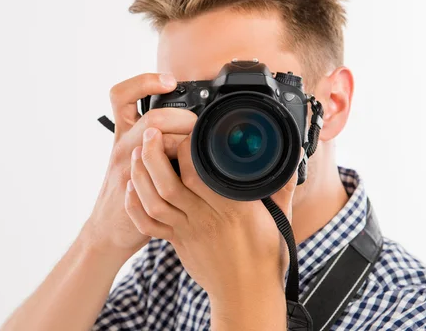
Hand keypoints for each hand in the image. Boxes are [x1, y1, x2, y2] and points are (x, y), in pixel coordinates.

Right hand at [82, 73, 196, 258]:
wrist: (108, 228)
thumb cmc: (128, 189)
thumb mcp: (135, 156)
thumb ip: (157, 139)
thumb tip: (194, 124)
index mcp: (124, 133)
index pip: (123, 95)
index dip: (145, 82)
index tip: (170, 81)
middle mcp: (123, 144)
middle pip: (153, 116)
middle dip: (183, 118)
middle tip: (197, 128)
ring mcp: (127, 166)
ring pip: (157, 141)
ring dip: (184, 142)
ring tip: (196, 151)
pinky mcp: (135, 188)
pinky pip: (160, 172)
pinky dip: (181, 169)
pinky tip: (192, 174)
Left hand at [126, 126, 297, 312]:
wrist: (247, 293)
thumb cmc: (265, 256)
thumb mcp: (279, 217)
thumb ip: (282, 184)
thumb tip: (294, 156)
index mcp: (232, 207)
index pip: (200, 172)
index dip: (186, 149)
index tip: (186, 131)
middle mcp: (205, 217)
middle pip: (169, 182)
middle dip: (154, 153)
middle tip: (152, 132)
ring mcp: (187, 230)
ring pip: (154, 200)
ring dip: (140, 174)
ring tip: (137, 152)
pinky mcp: (176, 242)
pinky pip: (148, 224)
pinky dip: (134, 206)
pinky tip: (131, 187)